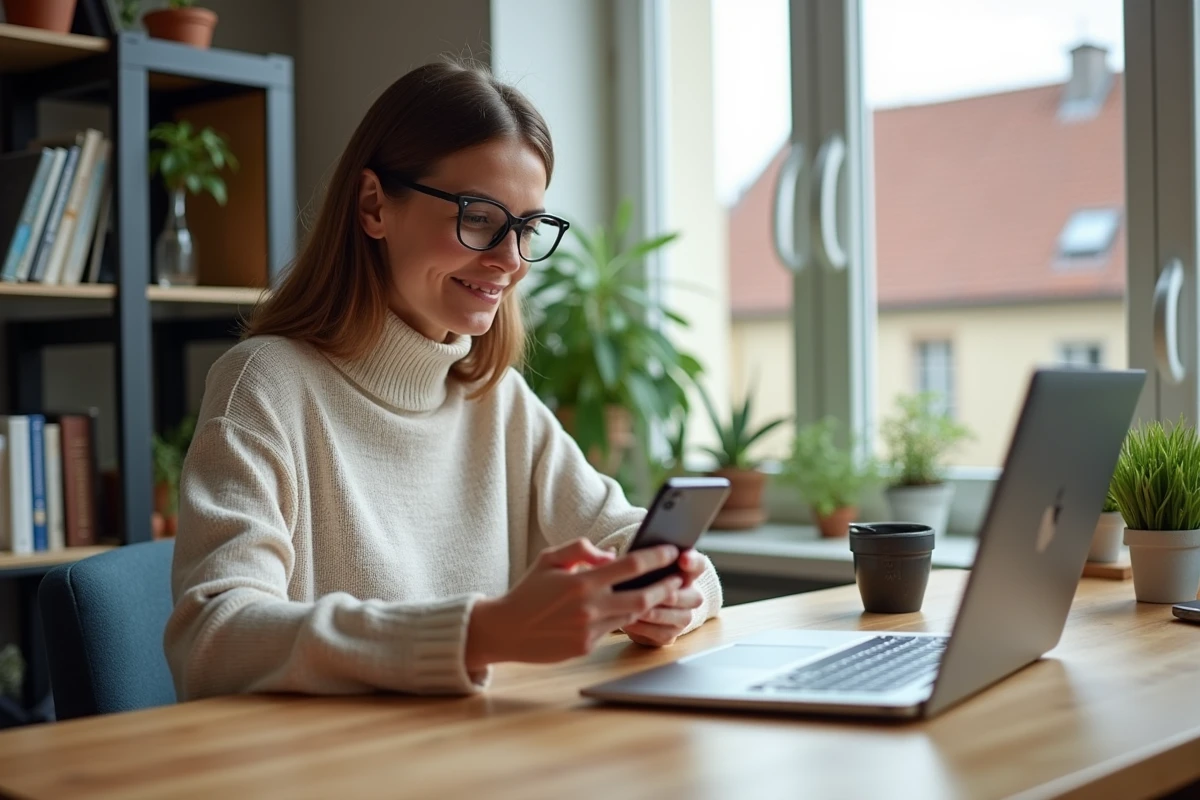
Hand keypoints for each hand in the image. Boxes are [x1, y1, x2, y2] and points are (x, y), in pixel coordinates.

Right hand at [465, 538, 684, 670]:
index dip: (655, 557)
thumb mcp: (549, 559)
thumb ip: (581, 549)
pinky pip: (611, 630)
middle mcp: (589, 607)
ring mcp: (589, 630)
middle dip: (664, 587)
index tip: (671, 551)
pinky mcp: (585, 647)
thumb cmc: (528, 590)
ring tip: (660, 593)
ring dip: (647, 605)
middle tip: (678, 579)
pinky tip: (625, 610)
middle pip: (642, 598)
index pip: (631, 566)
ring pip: (630, 616)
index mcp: (582, 581)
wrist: (505, 630)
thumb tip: (611, 555)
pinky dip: (619, 619)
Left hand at [623, 549, 706, 647]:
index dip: (691, 561)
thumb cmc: (637, 579)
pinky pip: (662, 632)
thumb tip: (609, 553)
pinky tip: (628, 622)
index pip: (698, 564)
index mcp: (687, 572)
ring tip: (632, 607)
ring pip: (676, 615)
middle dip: (668, 593)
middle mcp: (691, 595)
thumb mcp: (637, 565)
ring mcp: (684, 616)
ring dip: (654, 612)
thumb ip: (633, 558)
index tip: (681, 558)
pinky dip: (644, 628)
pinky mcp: (671, 634)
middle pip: (690, 595)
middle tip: (649, 590)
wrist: (635, 607)